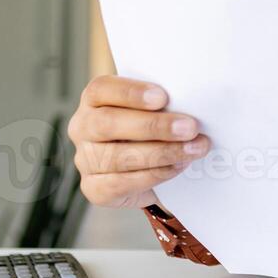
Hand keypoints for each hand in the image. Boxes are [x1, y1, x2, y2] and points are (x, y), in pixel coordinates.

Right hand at [68, 75, 209, 209]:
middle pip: (108, 123)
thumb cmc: (155, 128)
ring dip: (162, 153)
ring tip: (194, 149)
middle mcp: (83, 127)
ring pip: (118, 157)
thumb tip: (194, 100)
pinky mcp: (94, 188)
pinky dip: (154, 175)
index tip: (162, 97)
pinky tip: (178, 166)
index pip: (101, 89)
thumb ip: (165, 102)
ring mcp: (86, 159)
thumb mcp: (158, 109)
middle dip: (153, 126)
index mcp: (95, 100)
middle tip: (190, 127)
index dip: (130, 93)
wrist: (152, 168)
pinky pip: (120, 184)